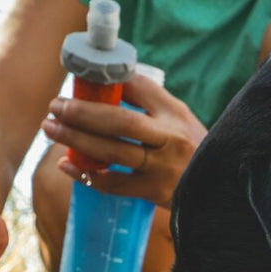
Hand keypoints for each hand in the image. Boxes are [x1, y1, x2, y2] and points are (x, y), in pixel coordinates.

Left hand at [41, 75, 206, 208]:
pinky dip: (87, 175)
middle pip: (120, 122)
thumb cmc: (193, 148)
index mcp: (176, 114)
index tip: (80, 79)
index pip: (139, 89)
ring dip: (77, 140)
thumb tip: (108, 80)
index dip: (107, 82)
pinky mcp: (154, 192)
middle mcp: (170, 139)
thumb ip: (149, 99)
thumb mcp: (180, 118)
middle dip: (82, 112)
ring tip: (51, 128)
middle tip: (55, 106)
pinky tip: (67, 165)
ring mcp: (162, 168)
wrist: (219, 190)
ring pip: (113, 152)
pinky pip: (114, 184)